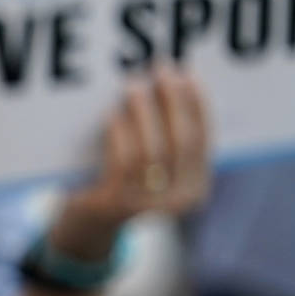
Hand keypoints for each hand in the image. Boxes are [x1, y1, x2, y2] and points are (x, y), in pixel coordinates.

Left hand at [49, 62, 212, 259]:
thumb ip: (168, 139)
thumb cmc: (125, 182)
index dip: (197, 105)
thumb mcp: (155, 167)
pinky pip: (123, 162)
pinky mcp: (117, 204)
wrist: (90, 224)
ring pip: (152, 150)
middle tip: (161, 70)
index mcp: (196, 189)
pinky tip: (112, 113)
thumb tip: (174, 86)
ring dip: (143, 112)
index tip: (188, 75)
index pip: (204, 140)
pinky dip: (119, 133)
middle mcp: (179, 201)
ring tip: (133, 86)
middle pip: (182, 142)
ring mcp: (148, 206)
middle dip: (173, 101)